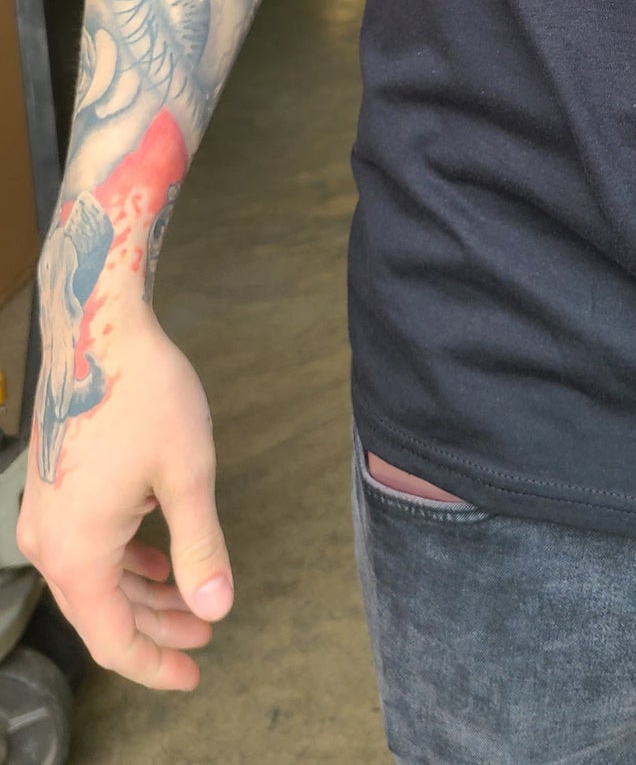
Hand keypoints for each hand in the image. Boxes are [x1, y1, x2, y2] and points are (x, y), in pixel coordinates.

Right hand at [15, 308, 233, 690]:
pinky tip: (161, 557)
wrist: (98, 331)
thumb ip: (200, 548)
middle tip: (208, 636)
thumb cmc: (145, 396)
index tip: (195, 676)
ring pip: (97, 579)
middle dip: (158, 628)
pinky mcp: (53, 490)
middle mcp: (49, 544)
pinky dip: (126, 560)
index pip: (113, 641)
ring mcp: (46, 516)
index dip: (155, 665)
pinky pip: (88, 546)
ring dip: (146, 593)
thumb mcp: (187, 475)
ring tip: (197, 598)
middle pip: (104, 613)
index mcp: (78, 553)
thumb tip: (217, 607)